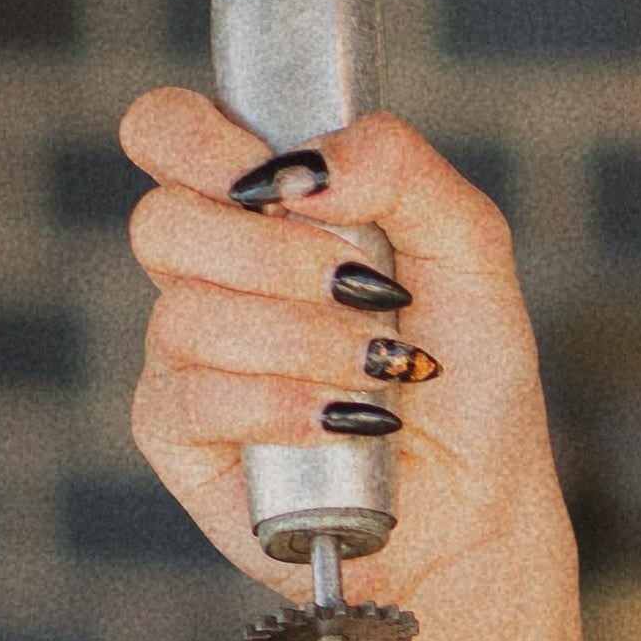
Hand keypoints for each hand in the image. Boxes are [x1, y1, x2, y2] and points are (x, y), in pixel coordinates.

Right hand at [119, 88, 571, 614]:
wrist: (477, 508)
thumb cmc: (466, 376)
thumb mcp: (470, 249)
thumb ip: (399, 165)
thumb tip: (302, 167)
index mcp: (257, 208)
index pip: (166, 132)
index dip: (200, 140)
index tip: (281, 182)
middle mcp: (206, 274)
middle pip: (163, 221)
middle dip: (278, 258)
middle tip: (364, 293)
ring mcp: (183, 355)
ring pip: (187, 315)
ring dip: (304, 341)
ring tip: (377, 372)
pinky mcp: (178, 438)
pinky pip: (193, 398)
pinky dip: (279, 407)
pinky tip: (341, 424)